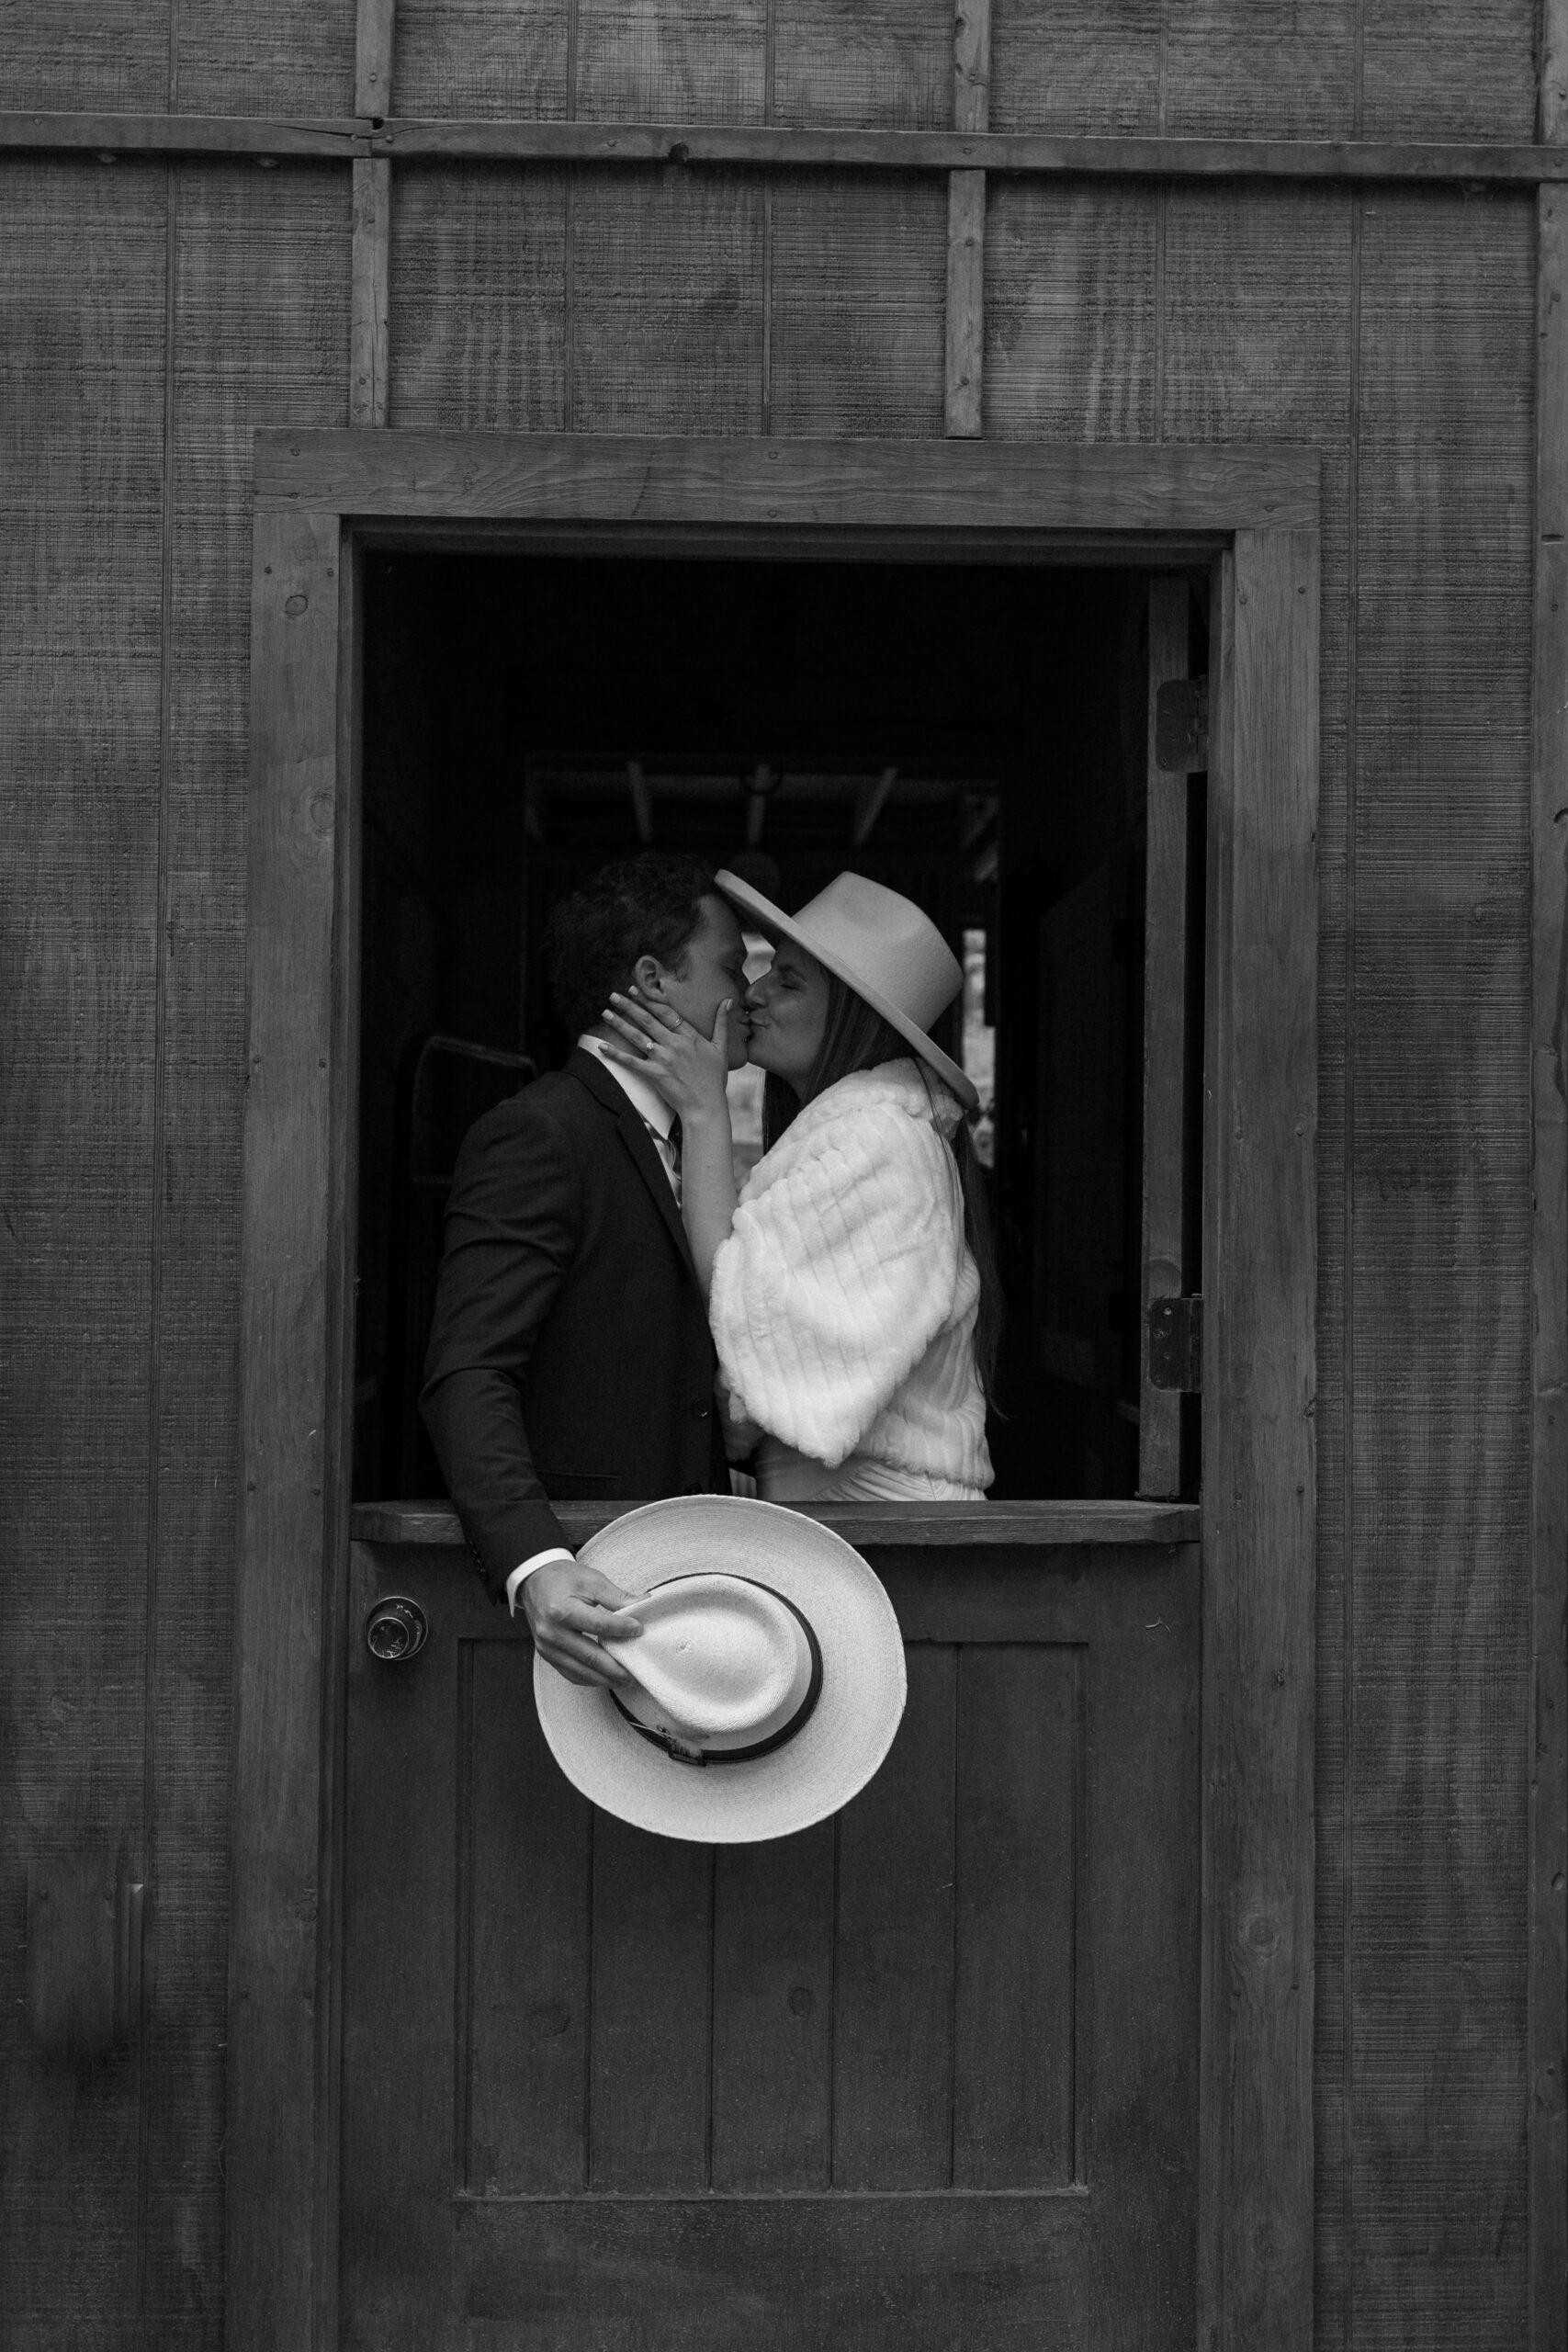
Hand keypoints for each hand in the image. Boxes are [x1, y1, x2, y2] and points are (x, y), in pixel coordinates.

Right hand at [522, 1557, 642, 1686]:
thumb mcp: (590, 1580)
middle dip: (615, 1668)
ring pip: (579, 1670)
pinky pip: (569, 1673)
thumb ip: (617, 1596)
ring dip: (604, 1678)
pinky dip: (589, 1679)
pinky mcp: (546, 1654)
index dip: (621, 1629)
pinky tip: (604, 1678)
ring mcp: (546, 1646)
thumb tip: (643, 1604)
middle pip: (589, 1655)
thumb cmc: (563, 1578)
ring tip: (624, 1679)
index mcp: (561, 1610)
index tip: (639, 1630)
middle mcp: (551, 1632)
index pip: (598, 1625)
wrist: (534, 1581)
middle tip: (635, 1672)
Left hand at [600, 989, 732, 1120]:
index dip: (649, 999)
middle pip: (648, 1020)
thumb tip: (728, 1001)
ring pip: (637, 1036)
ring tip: (605, 1012)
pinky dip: (615, 1054)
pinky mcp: (655, 1074)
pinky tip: (602, 1046)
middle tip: (613, 994)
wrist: (707, 1106)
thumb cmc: (714, 1078)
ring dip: (619, 1023)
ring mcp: (664, 1059)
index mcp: (689, 1036)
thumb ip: (721, 1023)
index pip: (666, 1012)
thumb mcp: (721, 1048)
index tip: (636, 989)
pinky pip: (631, 1062)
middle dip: (629, 1005)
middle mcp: (675, 1044)